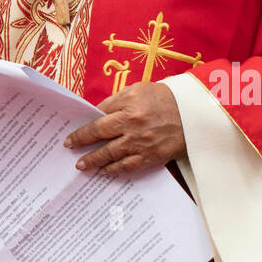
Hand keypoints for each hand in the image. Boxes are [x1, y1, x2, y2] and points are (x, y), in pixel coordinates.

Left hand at [64, 81, 185, 175]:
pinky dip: (114, 170)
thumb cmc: (163, 98)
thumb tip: (96, 113)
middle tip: (70, 147)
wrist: (191, 114)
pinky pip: (128, 166)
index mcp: (129, 105)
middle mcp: (133, 125)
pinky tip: (104, 171)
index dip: (84, 126)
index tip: (72, 133)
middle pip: (101, 135)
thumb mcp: (138, 89)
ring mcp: (142, 142)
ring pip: (111, 154)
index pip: (99, 116)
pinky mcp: (151, 157)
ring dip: (94, 160)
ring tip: (82, 164)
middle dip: (82, 142)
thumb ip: (116, 100)